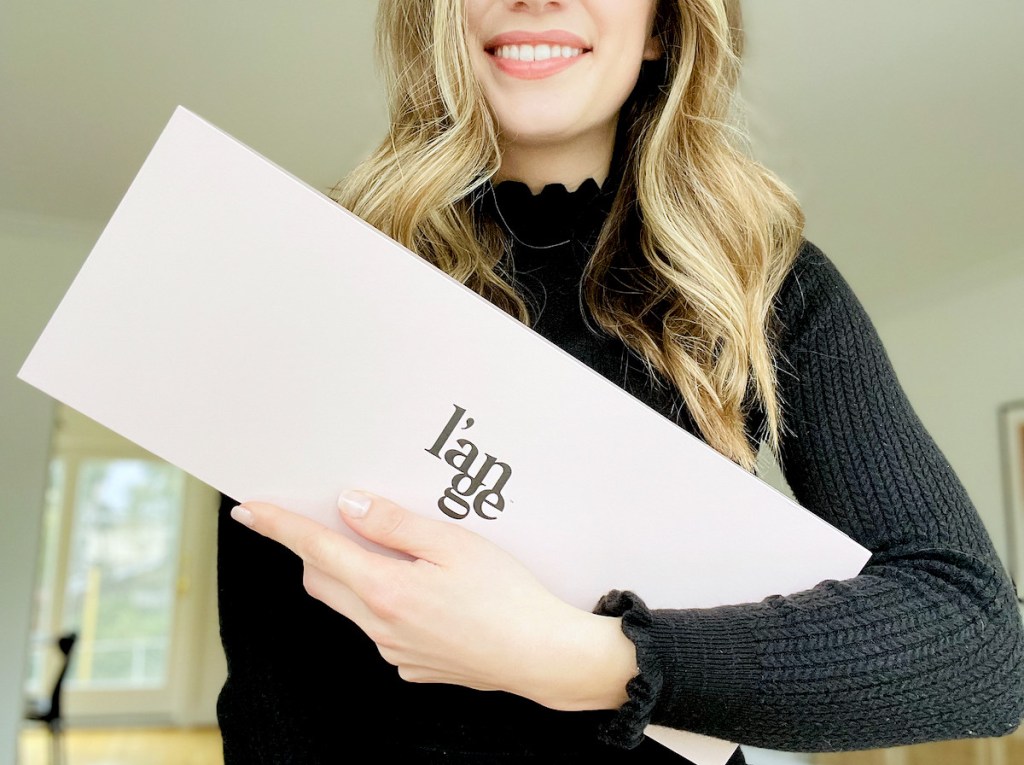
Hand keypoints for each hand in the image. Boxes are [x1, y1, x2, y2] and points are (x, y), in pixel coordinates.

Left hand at [231, 491, 636, 710]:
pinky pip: (382, 628)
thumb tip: (349, 506)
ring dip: (356, 576)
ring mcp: (395, 652)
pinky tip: (428, 593)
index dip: (280, 526)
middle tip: (336, 522)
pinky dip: (386, 603)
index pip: (316, 549)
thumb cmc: (506, 595)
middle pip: (323, 580)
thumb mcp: (452, 544)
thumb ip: (393, 524)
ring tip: (403, 555)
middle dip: (316, 550)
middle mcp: (380, 626)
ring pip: (353, 605)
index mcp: (385, 590)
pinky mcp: (413, 666)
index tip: (250, 510)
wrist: (542, 656)